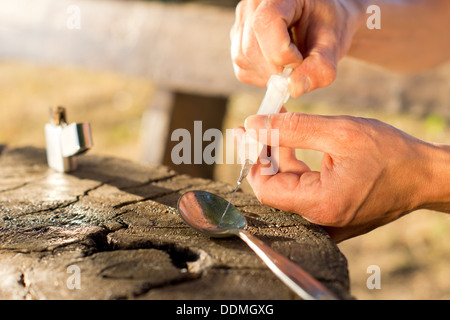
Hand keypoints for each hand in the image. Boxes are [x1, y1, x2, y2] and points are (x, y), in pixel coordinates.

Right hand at [230, 0, 366, 96]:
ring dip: (269, 74)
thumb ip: (321, 66)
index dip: (281, 51)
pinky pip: (242, 69)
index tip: (300, 60)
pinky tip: (279, 66)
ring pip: (243, 60)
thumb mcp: (334, 43)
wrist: (321, 23)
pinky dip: (262, 77)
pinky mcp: (237, 41)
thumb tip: (294, 89)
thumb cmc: (328, 27)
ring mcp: (241, 22)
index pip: (265, 22)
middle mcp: (253, 4)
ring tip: (290, 64)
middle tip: (299, 66)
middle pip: (251, 47)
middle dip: (276, 69)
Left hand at [237, 112, 449, 241]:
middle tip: (259, 124)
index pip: (265, 187)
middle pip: (275, 187)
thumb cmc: (390, 154)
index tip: (250, 131)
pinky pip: (303, 192)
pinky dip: (297, 167)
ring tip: (278, 124)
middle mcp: (319, 221)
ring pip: (288, 188)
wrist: (424, 175)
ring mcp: (326, 222)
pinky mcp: (331, 215)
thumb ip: (292, 129)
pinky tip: (294, 143)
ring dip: (280, 157)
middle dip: (264, 153)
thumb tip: (253, 125)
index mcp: (320, 204)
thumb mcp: (339, 132)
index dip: (253, 158)